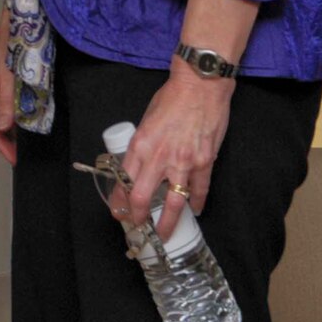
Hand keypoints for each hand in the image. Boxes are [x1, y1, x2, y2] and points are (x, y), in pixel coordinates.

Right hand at [0, 7, 17, 165]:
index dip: (1, 144)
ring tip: (26, 143)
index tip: (14, 159)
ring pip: (4, 114)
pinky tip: (30, 122)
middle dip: (7, 140)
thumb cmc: (15, 44)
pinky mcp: (11, 80)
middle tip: (22, 155)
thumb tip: (3, 128)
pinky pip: (12, 104)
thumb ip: (7, 102)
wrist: (23, 20)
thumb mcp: (11, 76)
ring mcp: (0, 85)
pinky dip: (20, 116)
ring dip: (14, 129)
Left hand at [113, 62, 233, 240]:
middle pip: (142, 197)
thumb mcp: (146, 121)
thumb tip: (140, 165)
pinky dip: (196, 204)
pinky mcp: (204, 162)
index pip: (122, 181)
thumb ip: (143, 146)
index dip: (118, 201)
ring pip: (173, 203)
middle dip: (137, 218)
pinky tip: (194, 212)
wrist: (200, 86)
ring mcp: (183, 162)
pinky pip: (199, 191)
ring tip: (164, 235)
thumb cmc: (171, 99)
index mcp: (140, 145)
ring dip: (167, 223)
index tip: (117, 212)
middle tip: (136, 227)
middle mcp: (159, 157)